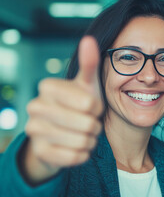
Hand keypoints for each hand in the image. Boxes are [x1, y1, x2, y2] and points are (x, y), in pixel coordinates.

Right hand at [23, 36, 103, 182]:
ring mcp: (33, 130)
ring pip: (82, 141)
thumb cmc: (78, 104)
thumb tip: (89, 40)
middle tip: (88, 122)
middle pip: (87, 124)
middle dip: (94, 125)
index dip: (97, 108)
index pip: (90, 104)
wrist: (60, 132)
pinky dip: (83, 154)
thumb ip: (89, 64)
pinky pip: (75, 157)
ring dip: (90, 140)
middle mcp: (34, 106)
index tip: (89, 106)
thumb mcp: (86, 84)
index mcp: (47, 87)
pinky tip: (77, 146)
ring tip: (83, 133)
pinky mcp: (39, 152)